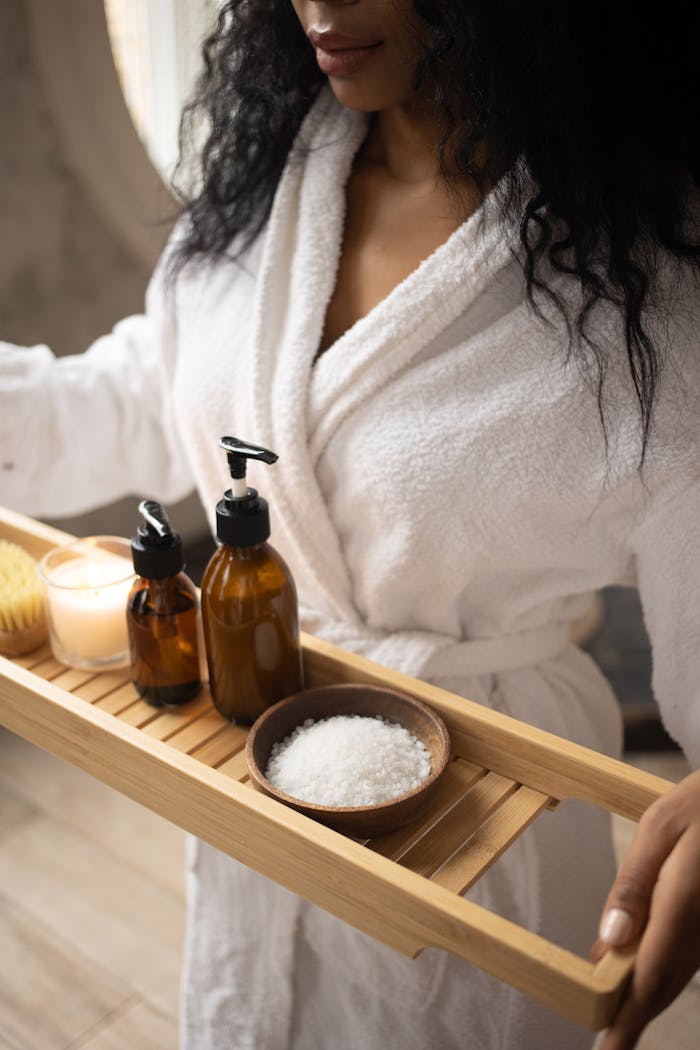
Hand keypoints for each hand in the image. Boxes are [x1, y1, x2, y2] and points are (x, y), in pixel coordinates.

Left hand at [592, 769, 699, 1048]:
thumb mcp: (661, 827)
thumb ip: (634, 883)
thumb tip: (611, 938)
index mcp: (684, 903)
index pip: (653, 975)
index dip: (629, 1019)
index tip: (608, 1048)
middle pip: (663, 984)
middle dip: (633, 1014)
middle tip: (607, 1038)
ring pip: (674, 973)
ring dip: (643, 992)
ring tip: (609, 1006)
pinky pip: (684, 955)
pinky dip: (657, 967)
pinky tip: (630, 965)